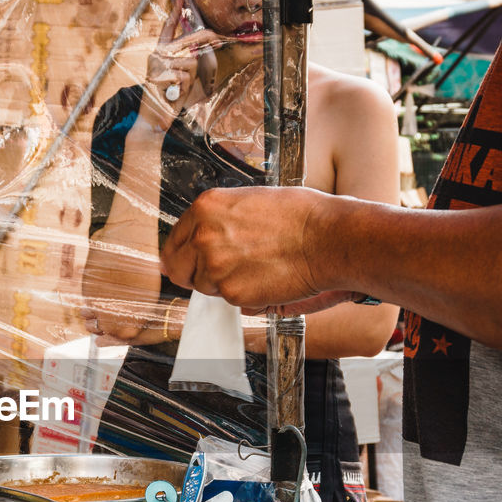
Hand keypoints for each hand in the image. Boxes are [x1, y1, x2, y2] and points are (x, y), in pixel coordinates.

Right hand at [140, 5, 218, 129]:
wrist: (152, 121)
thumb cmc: (167, 100)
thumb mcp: (179, 77)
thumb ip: (185, 62)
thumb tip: (198, 51)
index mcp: (159, 53)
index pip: (168, 28)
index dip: (175, 11)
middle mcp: (157, 55)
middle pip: (188, 41)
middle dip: (204, 42)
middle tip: (215, 42)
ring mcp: (157, 64)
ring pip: (190, 62)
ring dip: (190, 78)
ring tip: (177, 88)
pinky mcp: (159, 75)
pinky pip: (185, 76)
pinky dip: (184, 87)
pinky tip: (173, 93)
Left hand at [161, 186, 361, 313]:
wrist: (327, 238)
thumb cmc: (300, 216)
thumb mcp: (249, 201)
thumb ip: (219, 219)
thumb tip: (199, 238)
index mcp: (206, 207)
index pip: (174, 240)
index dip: (184, 254)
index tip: (191, 261)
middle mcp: (203, 235)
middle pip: (178, 268)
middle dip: (197, 272)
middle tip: (225, 270)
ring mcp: (215, 266)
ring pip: (204, 286)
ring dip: (224, 283)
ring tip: (256, 267)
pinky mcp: (231, 292)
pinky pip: (228, 300)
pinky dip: (245, 294)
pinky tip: (266, 278)